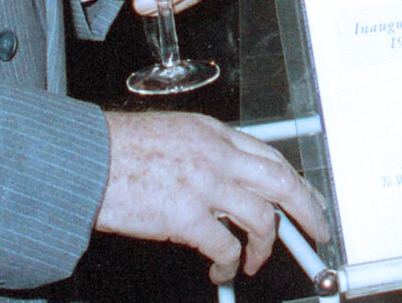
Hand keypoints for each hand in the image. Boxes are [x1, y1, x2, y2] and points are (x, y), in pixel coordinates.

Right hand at [95, 112, 331, 283]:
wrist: (84, 160)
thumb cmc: (116, 151)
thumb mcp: (171, 137)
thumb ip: (203, 155)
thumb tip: (226, 185)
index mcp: (213, 133)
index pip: (269, 155)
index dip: (294, 181)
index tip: (305, 199)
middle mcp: (216, 154)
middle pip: (283, 181)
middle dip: (309, 209)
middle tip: (317, 231)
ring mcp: (204, 184)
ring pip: (262, 216)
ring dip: (266, 245)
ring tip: (255, 261)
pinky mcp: (186, 215)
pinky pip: (226, 245)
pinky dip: (230, 262)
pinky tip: (222, 269)